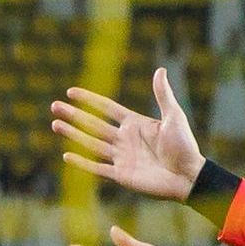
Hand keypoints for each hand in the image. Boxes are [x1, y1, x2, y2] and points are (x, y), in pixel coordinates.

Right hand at [51, 77, 204, 200]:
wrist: (190, 176)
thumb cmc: (185, 146)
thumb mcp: (174, 117)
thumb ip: (163, 95)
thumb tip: (160, 70)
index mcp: (135, 124)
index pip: (106, 108)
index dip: (89, 99)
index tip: (71, 92)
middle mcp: (125, 139)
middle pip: (93, 124)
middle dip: (74, 115)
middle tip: (54, 106)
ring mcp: (121, 157)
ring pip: (91, 143)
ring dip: (73, 134)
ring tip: (55, 124)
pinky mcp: (121, 175)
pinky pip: (97, 167)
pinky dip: (82, 162)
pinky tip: (66, 154)